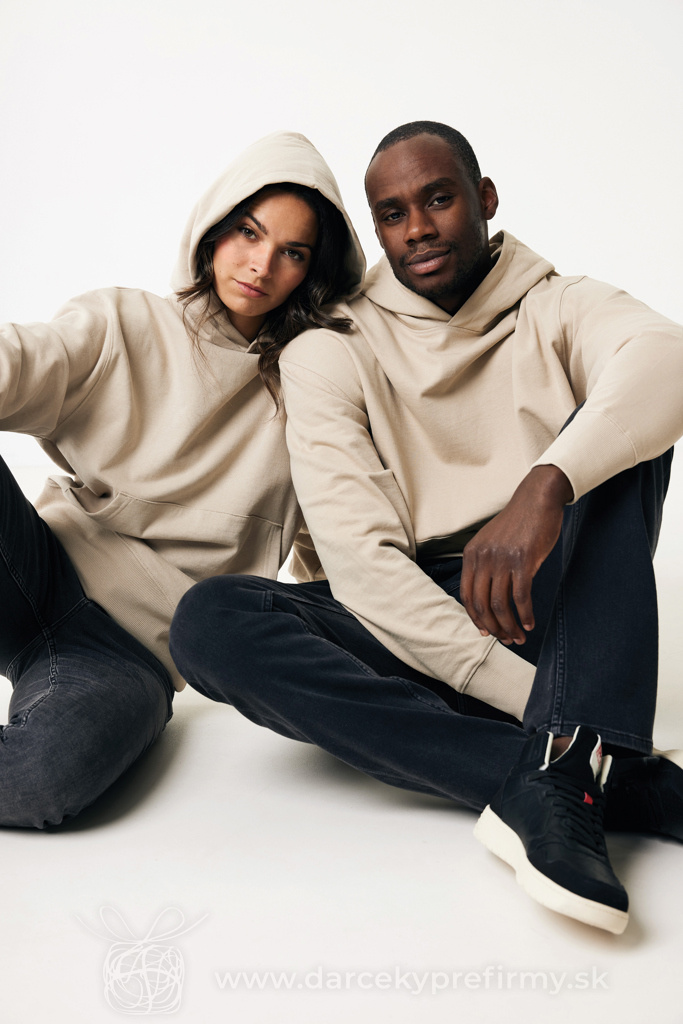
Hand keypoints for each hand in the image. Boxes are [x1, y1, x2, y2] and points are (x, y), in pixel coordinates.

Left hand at [459, 465, 572, 644]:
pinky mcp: (523, 560)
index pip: (467, 595)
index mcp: (471, 554)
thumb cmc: (518, 523)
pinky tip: (529, 623)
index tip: (485, 631)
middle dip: (493, 627)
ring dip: (509, 626)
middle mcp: (483, 558)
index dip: (475, 618)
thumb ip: (486, 566)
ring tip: (519, 637)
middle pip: (482, 604)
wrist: (537, 499)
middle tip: (506, 639)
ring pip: (500, 604)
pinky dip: (525, 614)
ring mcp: (502, 559)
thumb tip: (489, 598)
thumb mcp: (492, 542)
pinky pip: (521, 596)